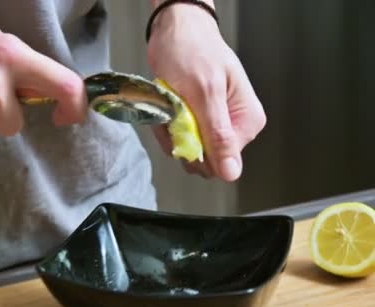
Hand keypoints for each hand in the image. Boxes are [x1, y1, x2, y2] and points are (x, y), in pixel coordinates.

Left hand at [147, 2, 265, 181]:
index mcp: (246, 121)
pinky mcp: (195, 122)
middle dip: (180, 137)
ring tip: (170, 102)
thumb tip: (231, 172)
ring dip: (168, 130)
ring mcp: (212, 125)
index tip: (184, 123)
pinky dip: (163, 125)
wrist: (175, 31)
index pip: (223, 161)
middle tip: (175, 109)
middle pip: (203, 159)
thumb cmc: (193, 51)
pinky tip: (166, 105)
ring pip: (185, 149)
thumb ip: (218, 135)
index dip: (197, 148)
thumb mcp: (205, 93)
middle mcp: (233, 126)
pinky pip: (175, 138)